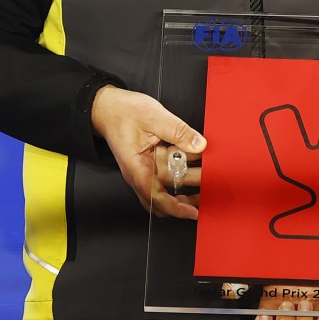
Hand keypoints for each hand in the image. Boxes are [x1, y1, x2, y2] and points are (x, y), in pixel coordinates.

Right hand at [90, 86, 205, 217]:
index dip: (175, 208)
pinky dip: (186, 166)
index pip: (155, 197)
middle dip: (188, 198)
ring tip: (211, 176)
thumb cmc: (122, 112)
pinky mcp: (153, 159)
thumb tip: (199, 145)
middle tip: (211, 190)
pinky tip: (200, 160)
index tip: (193, 212)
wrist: (107, 107)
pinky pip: (171, 169)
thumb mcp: (153, 116)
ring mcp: (148, 166)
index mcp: (136, 168)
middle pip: (166, 195)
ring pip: (172, 182)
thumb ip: (178, 131)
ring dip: (190, 181)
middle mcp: (141, 172)